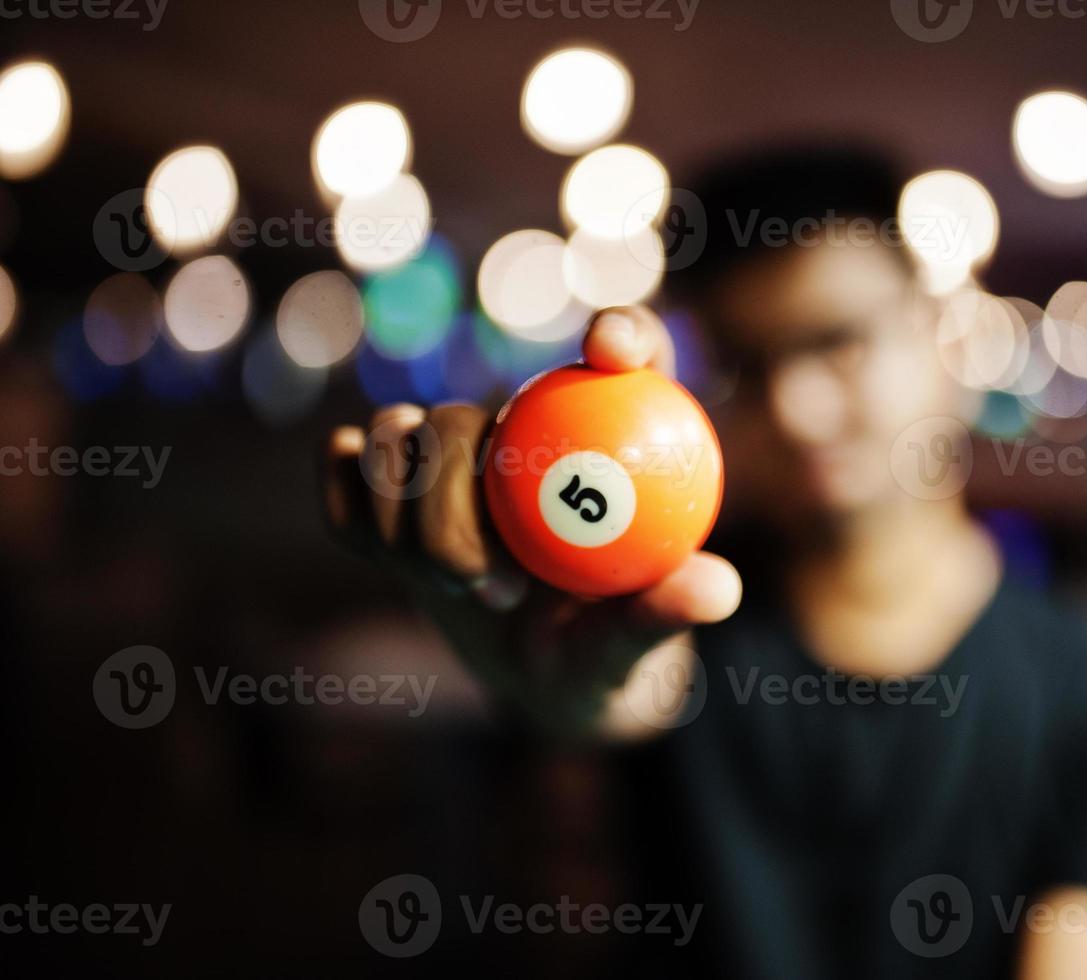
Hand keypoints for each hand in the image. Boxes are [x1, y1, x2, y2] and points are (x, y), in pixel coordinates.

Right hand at [319, 306, 741, 733]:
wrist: (549, 676)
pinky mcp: (392, 490)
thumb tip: (716, 590)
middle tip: (496, 588)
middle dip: (452, 504)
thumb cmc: (610, 650)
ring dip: (408, 522)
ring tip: (460, 588)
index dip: (620, 327)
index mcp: (605, 434)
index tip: (610, 351)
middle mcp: (524, 426)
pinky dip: (353, 508)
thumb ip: (667, 612)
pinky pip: (347, 473)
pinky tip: (385, 549)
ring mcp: (451, 456)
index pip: (628, 345)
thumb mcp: (641, 641)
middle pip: (460, 415)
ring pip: (395, 436)